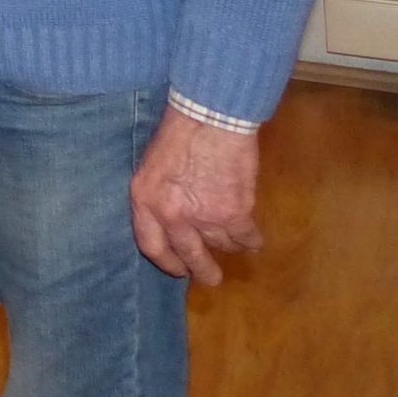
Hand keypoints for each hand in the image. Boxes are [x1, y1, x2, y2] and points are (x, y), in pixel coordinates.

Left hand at [130, 107, 262, 285]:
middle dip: (201, 270)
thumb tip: (169, 219)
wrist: (211, 118)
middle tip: (211, 278)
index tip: (178, 270)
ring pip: (220, 245)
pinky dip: (251, 241)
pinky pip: (246, 238)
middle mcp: (172, 216)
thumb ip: (157, 196)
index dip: (167, 262)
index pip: (151, 246)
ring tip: (234, 245)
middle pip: (189, 256)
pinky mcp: (235, 213)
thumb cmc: (178, 133)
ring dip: (228, 246)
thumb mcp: (151, 166)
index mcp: (145, 202)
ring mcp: (205, 218)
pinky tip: (252, 240)